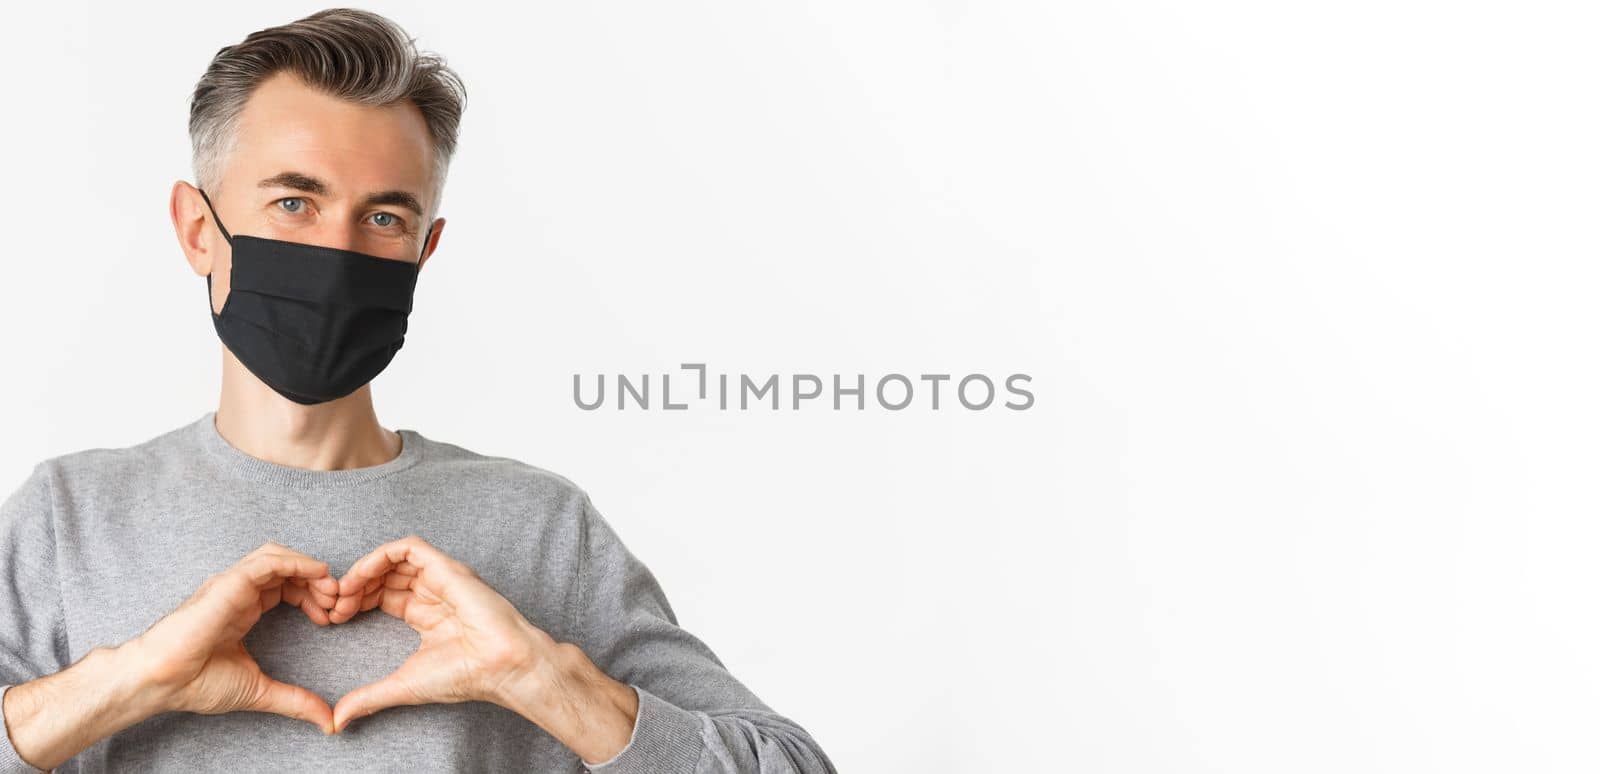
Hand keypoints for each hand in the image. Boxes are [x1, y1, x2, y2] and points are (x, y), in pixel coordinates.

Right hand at [128, 541, 341, 734]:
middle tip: (339, 603)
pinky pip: (268, 561)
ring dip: (310, 569)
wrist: (162, 682)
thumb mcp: (259, 690)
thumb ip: (295, 701)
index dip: (313, 596)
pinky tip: (318, 575)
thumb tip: (328, 721)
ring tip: (330, 590)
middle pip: (287, 568)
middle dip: (317, 581)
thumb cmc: (196, 682)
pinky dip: (297, 563)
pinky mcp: (229, 583)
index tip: (330, 618)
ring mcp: (232, 584)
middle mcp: (238, 591)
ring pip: (278, 556)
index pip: (286, 586)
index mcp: (244, 607)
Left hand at [326, 534, 559, 732]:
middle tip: (335, 606)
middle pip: (385, 575)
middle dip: (355, 587)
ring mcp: (440, 578)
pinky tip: (361, 575)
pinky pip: (409, 548)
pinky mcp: (446, 567)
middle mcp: (433, 592)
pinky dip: (380, 556)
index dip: (357, 602)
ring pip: (394, 558)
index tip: (336, 619)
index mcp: (426, 614)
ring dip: (364, 570)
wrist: (500, 666)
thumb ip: (369, 697)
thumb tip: (338, 721)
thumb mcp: (403, 685)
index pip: (384, 595)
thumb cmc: (465, 676)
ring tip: (345, 589)